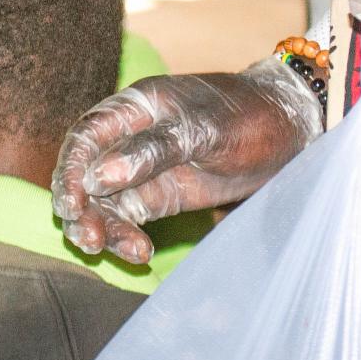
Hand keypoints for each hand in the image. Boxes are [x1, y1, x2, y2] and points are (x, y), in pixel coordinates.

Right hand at [51, 63, 320, 267]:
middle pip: (87, 172)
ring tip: (114, 251)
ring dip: (103, 226)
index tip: (71, 203)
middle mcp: (133, 136)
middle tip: (88, 239)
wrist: (290, 131)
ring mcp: (145, 168)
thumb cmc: (248, 116)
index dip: (70, 169)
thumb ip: (152, 150)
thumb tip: (98, 177)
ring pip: (106, 201)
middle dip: (81, 206)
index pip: (87, 135)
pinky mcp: (162, 194)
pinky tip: (140, 252)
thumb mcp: (204, 130)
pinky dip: (128, 236)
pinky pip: (131, 217)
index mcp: (137, 107)